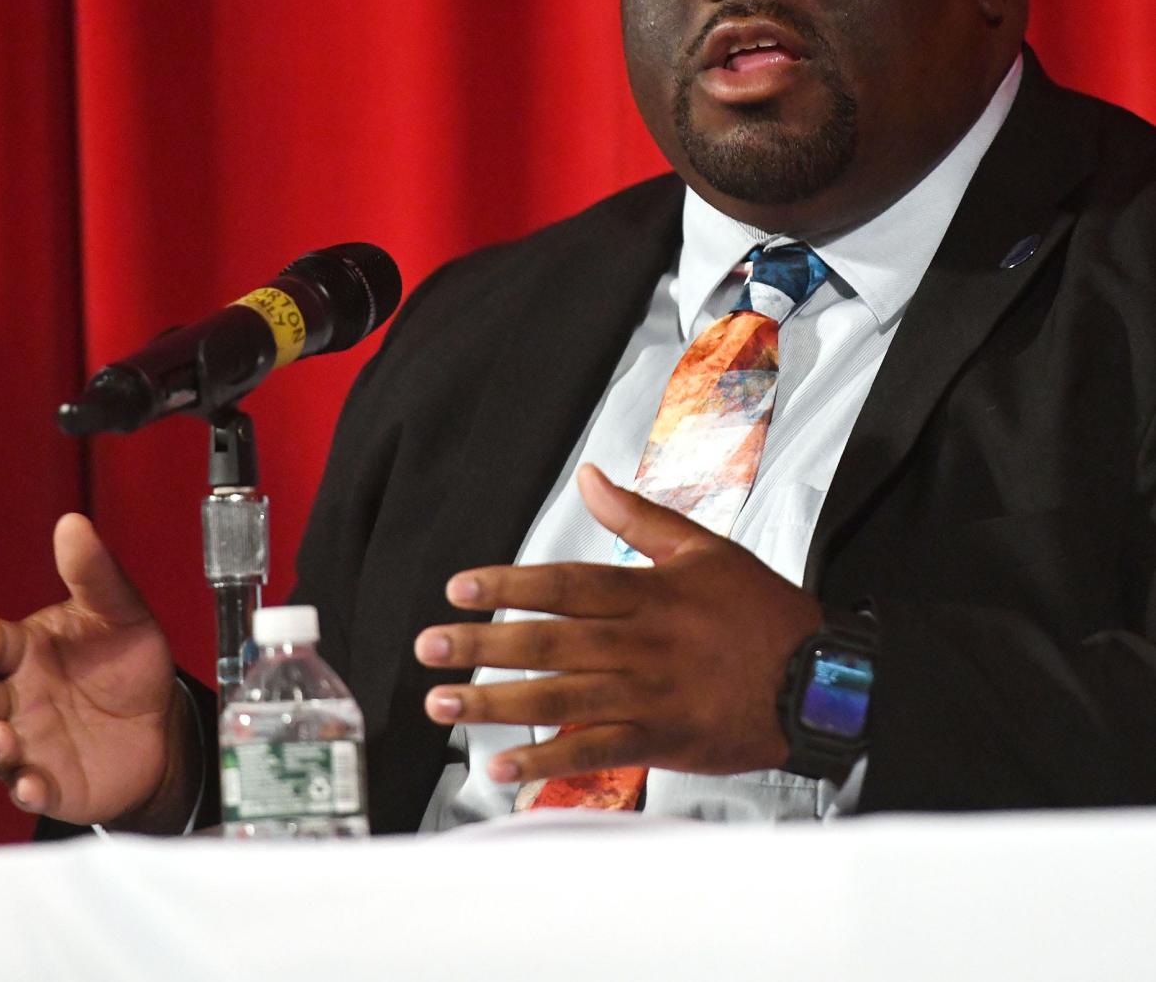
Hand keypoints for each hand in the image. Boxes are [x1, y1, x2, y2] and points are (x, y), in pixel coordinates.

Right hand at [0, 513, 193, 829]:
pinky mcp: (49, 784)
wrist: (163, 720)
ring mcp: (26, 745)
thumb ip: (94, 573)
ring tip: (4, 740)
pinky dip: (25, 789)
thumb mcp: (120, 611)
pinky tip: (34, 784)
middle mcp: (14, 699)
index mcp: (24, 652)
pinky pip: (25, 791)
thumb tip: (73, 523)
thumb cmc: (126, 661)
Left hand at [415, 464, 822, 786]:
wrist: (818, 681)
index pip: (564, 583)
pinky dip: (548, 762)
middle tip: (428, 647)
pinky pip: (596, 751)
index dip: (508, 585)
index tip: (459, 587)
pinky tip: (505, 769)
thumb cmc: (760, 611)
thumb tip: (589, 476)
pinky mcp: (660, 738)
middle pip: (548, 640)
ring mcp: (648, 694)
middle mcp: (640, 642)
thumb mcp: (704, 548)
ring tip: (444, 705)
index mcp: (647, 592)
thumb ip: (638, 515)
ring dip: (497, 704)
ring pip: (560, 697)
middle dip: (482, 644)